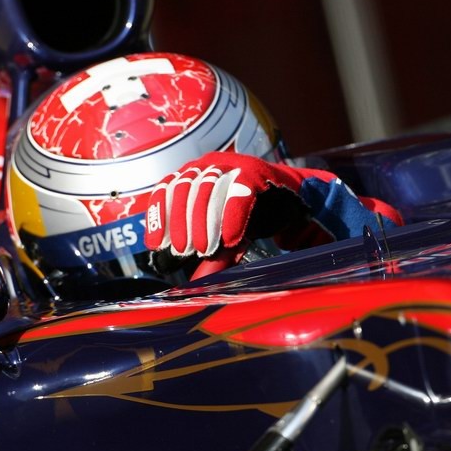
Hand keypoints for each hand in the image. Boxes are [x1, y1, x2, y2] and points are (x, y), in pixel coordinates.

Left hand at [144, 151, 315, 258]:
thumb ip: (212, 255)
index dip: (159, 218)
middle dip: (182, 224)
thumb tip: (196, 285)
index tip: (157, 246)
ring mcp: (233, 164)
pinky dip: (232, 217)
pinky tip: (230, 239)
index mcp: (193, 174)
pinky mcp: (256, 172)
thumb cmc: (253, 216)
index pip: (167, 189)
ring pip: (209, 189)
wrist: (293, 202)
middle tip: (183, 252)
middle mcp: (209, 164)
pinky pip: (239, 193)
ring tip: (205, 249)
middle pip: (185, 189)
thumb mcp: (227, 237)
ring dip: (204, 222)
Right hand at [144, 151, 402, 271]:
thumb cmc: (329, 220)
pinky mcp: (199, 192)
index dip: (233, 205)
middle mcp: (246, 169)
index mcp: (283, 177)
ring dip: (180, 218)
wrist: (304, 211)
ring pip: (187, 182)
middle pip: (211, 178)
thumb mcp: (348, 219)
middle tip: (201, 253)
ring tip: (183, 252)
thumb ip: (359, 220)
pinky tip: (160, 244)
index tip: (229, 241)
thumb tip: (384, 222)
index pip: (248, 178)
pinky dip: (161, 215)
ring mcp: (219, 176)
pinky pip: (171, 192)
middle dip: (202, 218)